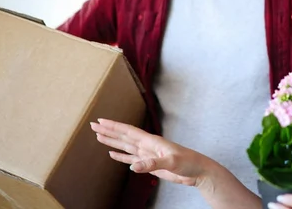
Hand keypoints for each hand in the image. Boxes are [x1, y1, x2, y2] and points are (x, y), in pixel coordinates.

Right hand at [90, 118, 214, 187]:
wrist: (197, 171)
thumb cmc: (188, 162)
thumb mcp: (171, 162)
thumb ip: (152, 163)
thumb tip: (133, 166)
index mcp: (152, 141)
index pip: (129, 131)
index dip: (114, 126)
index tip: (101, 121)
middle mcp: (148, 145)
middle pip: (124, 136)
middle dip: (109, 131)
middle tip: (93, 125)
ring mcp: (148, 154)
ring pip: (125, 146)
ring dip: (112, 141)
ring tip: (98, 136)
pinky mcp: (150, 164)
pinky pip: (131, 159)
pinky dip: (121, 157)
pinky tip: (112, 154)